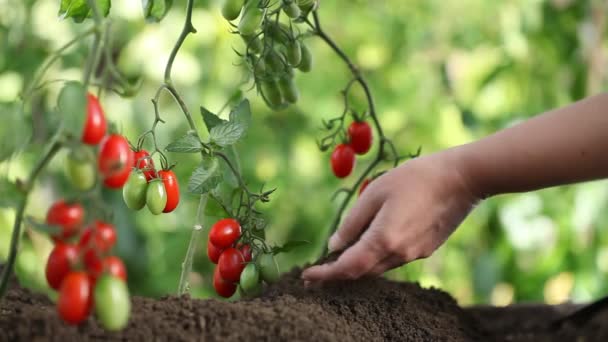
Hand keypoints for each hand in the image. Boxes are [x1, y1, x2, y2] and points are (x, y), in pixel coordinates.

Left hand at [302, 150, 479, 281]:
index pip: (347, 267)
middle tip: (318, 268)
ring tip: (341, 252)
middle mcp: (399, 254)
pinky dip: (376, 256)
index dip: (325, 274)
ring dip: (358, 263)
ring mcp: (414, 254)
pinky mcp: (425, 250)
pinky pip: (393, 259)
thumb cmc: (414, 178)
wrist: (460, 179)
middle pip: (361, 271)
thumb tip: (334, 245)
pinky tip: (372, 240)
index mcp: (383, 240)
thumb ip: (352, 222)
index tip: (307, 275)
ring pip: (377, 267)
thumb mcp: (375, 192)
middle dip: (338, 272)